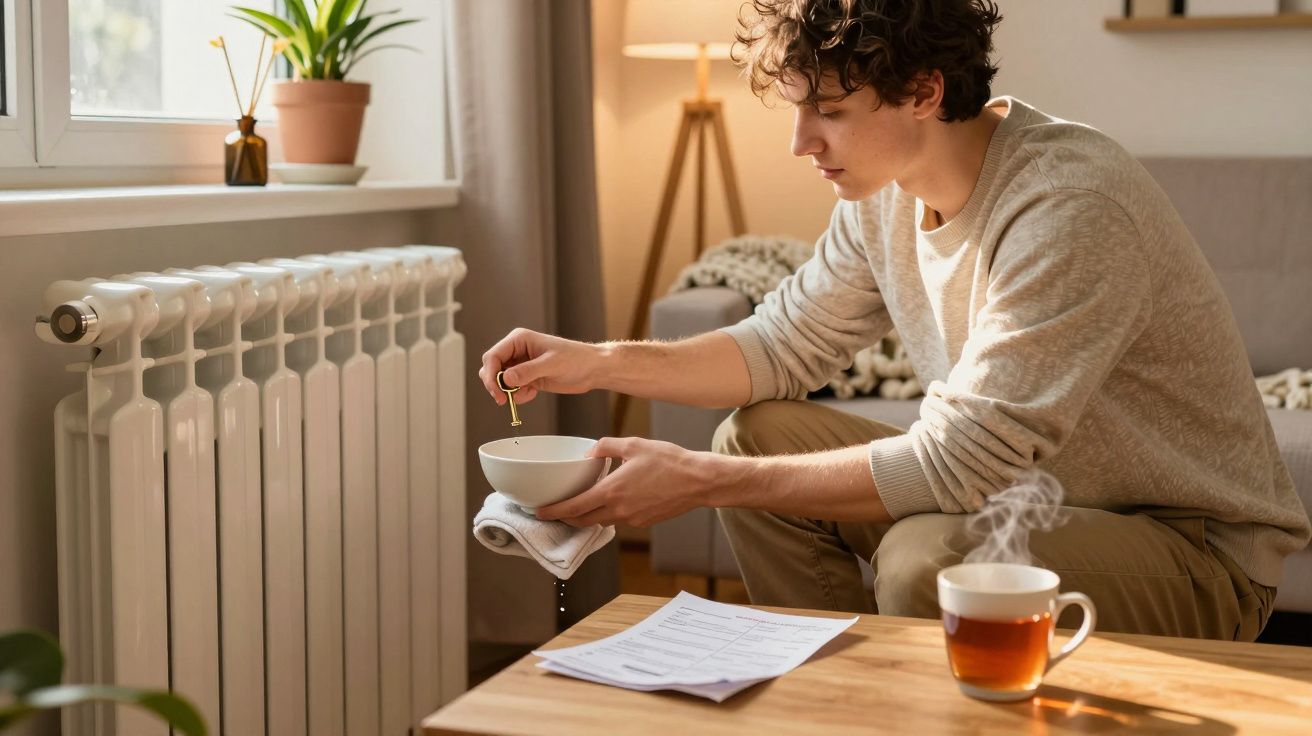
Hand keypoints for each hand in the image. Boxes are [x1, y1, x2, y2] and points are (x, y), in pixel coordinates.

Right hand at [479, 328, 603, 404]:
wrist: (592, 370)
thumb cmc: (576, 359)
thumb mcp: (551, 364)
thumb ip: (527, 371)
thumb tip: (505, 378)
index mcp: (519, 340)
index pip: (493, 356)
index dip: (490, 375)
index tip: (497, 391)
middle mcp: (517, 351)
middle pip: (491, 368)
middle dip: (496, 385)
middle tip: (504, 399)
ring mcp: (521, 365)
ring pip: (500, 380)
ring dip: (508, 391)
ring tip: (526, 393)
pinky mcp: (527, 377)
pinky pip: (512, 389)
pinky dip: (519, 395)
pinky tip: (533, 393)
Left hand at [534, 437, 744, 527]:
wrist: (698, 481)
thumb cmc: (669, 461)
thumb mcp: (634, 444)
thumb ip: (606, 446)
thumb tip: (591, 451)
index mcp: (612, 490)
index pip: (573, 507)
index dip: (553, 512)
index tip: (539, 512)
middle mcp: (619, 509)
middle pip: (583, 521)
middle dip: (566, 519)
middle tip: (554, 512)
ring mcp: (632, 518)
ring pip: (601, 521)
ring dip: (587, 516)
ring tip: (580, 505)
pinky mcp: (643, 521)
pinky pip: (619, 520)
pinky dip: (609, 513)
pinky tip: (612, 500)